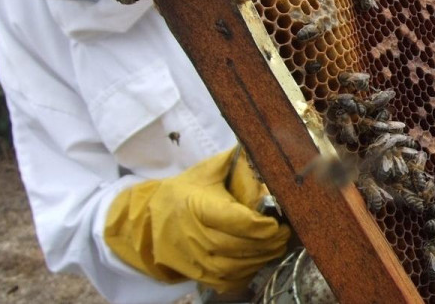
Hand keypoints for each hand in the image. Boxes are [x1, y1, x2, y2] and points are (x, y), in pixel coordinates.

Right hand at [104, 147, 289, 291]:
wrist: (149, 221)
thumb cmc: (185, 192)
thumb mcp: (207, 171)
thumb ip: (236, 163)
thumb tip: (265, 155)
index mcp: (198, 206)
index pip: (237, 220)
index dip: (263, 224)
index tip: (278, 221)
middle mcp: (195, 235)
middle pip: (240, 246)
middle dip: (269, 242)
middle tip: (285, 233)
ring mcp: (195, 259)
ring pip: (237, 266)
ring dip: (262, 257)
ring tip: (277, 244)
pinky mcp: (198, 275)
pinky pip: (229, 280)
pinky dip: (248, 272)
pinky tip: (258, 258)